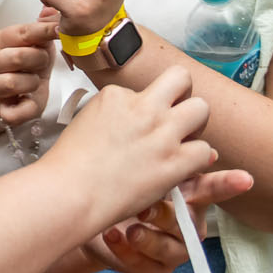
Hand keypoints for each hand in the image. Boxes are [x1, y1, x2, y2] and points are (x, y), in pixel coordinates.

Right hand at [0, 14, 58, 125]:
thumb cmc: (31, 60)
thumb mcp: (38, 39)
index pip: (22, 32)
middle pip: (18, 57)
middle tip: (42, 61)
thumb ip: (45, 24)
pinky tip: (31, 100)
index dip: (45, 31)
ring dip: (32, 82)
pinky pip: (13, 112)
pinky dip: (27, 108)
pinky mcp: (3, 109)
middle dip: (39, 59)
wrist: (22, 87)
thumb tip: (53, 10)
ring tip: (35, 79)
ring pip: (12, 83)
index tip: (61, 30)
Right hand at [47, 65, 214, 225]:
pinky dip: (195, 160)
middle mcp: (143, 108)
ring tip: (179, 141)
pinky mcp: (175, 161)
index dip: (141, 106)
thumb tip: (134, 122)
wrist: (69, 193)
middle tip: (172, 116)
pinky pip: (204, 150)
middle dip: (180, 96)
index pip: (141, 89)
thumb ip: (112, 115)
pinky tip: (178, 168)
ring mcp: (162, 133)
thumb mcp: (84, 122)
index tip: (133, 124)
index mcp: (115, 95)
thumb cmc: (68, 165)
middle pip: (181, 79)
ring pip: (202, 109)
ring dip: (193, 124)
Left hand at [85, 168, 252, 272]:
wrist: (90, 222)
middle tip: (143, 210)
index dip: (228, 184)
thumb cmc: (118, 193)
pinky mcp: (154, 269)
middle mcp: (187, 224)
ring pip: (171, 250)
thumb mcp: (135, 175)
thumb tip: (204, 151)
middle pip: (187, 223)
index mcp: (187, 197)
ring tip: (128, 230)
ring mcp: (173, 249)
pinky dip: (126, 251)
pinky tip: (111, 236)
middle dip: (165, 216)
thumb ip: (165, 166)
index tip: (245, 179)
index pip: (211, 189)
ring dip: (148, 239)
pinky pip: (146, 266)